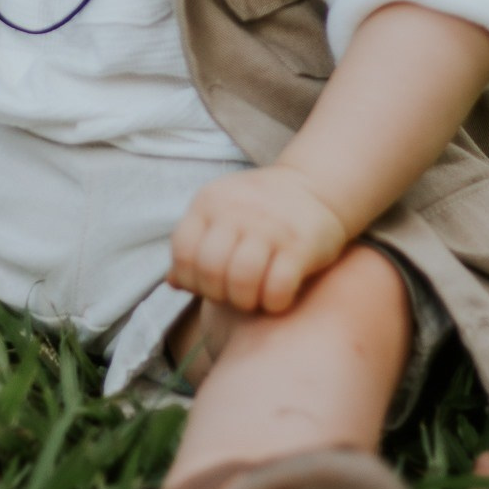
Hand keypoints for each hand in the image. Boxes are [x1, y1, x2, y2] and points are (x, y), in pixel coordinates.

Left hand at [168, 166, 348, 314]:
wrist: (316, 185)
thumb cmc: (259, 211)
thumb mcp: (221, 214)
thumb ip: (196, 245)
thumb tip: (172, 282)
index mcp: (209, 202)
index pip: (182, 252)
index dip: (191, 279)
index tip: (209, 285)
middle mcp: (237, 210)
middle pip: (210, 269)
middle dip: (219, 294)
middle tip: (234, 295)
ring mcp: (269, 226)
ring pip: (241, 281)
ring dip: (245, 302)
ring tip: (254, 298)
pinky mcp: (300, 244)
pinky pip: (277, 288)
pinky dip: (274, 303)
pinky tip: (278, 298)